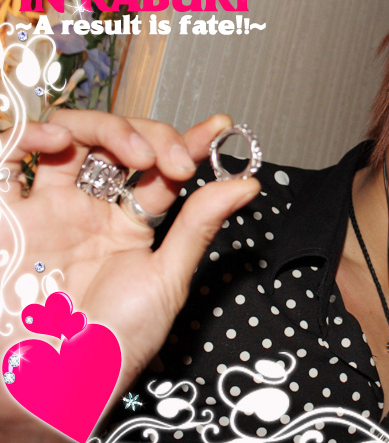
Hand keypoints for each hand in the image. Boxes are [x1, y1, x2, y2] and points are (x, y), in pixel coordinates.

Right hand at [0, 111, 259, 439]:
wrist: (56, 379)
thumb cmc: (112, 339)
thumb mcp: (166, 279)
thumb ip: (200, 225)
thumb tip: (246, 184)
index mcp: (128, 225)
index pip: (160, 170)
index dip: (188, 143)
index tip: (219, 128)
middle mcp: (89, 209)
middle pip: (118, 143)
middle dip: (152, 137)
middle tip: (176, 163)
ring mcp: (48, 207)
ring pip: (71, 135)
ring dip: (106, 127)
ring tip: (135, 154)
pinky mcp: (7, 213)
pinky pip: (6, 154)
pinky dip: (29, 134)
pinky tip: (57, 141)